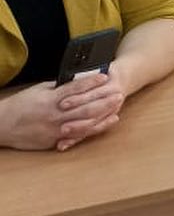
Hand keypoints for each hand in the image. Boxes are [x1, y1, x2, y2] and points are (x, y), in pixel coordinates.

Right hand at [0, 73, 124, 151]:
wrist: (2, 126)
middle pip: (85, 106)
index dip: (92, 81)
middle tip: (119, 92)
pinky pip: (80, 135)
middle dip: (104, 99)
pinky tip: (108, 121)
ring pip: (86, 121)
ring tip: (118, 105)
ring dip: (104, 113)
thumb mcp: (39, 91)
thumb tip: (76, 80)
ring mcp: (56, 128)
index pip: (75, 88)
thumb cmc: (21, 105)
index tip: (105, 76)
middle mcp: (55, 113)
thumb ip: (58, 87)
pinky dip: (96, 128)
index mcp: (51, 98)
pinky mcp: (55, 139)